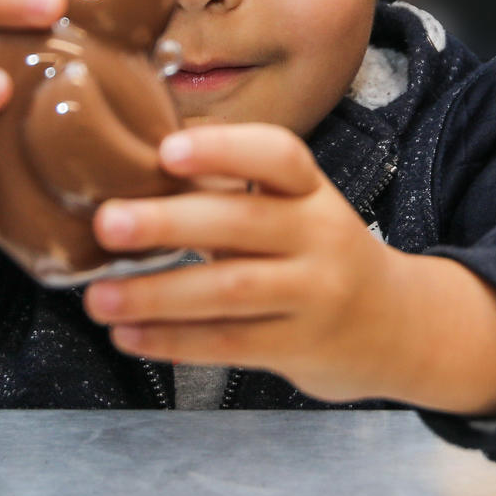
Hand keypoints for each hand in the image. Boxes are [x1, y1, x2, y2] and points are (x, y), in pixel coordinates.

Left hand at [83, 124, 495, 414]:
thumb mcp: (296, 212)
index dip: (223, 149)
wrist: (397, 327)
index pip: (278, 156)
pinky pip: (230, 343)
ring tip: (98, 298)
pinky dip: (174, 340)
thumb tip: (135, 174)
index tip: (167, 150)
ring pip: (229, 290)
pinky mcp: (301, 346)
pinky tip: (129, 336)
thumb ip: (232, 194)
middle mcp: (320, 236)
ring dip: (156, 294)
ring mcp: (315, 295)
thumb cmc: (318, 256)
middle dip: (168, 222)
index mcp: (312, 191)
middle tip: (107, 223)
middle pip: (242, 222)